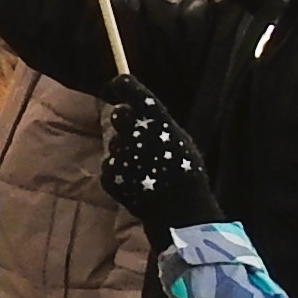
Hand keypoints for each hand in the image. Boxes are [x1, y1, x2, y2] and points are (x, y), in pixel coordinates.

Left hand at [97, 76, 224, 237]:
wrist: (181, 211)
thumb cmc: (186, 174)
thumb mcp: (180, 140)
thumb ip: (158, 122)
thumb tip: (134, 106)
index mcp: (156, 118)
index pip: (129, 88)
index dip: (120, 85)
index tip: (115, 86)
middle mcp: (135, 131)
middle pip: (119, 114)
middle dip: (125, 121)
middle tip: (137, 135)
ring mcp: (121, 154)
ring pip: (116, 144)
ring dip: (127, 152)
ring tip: (147, 169)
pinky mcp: (110, 175)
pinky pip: (110, 166)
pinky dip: (121, 173)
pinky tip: (138, 183)